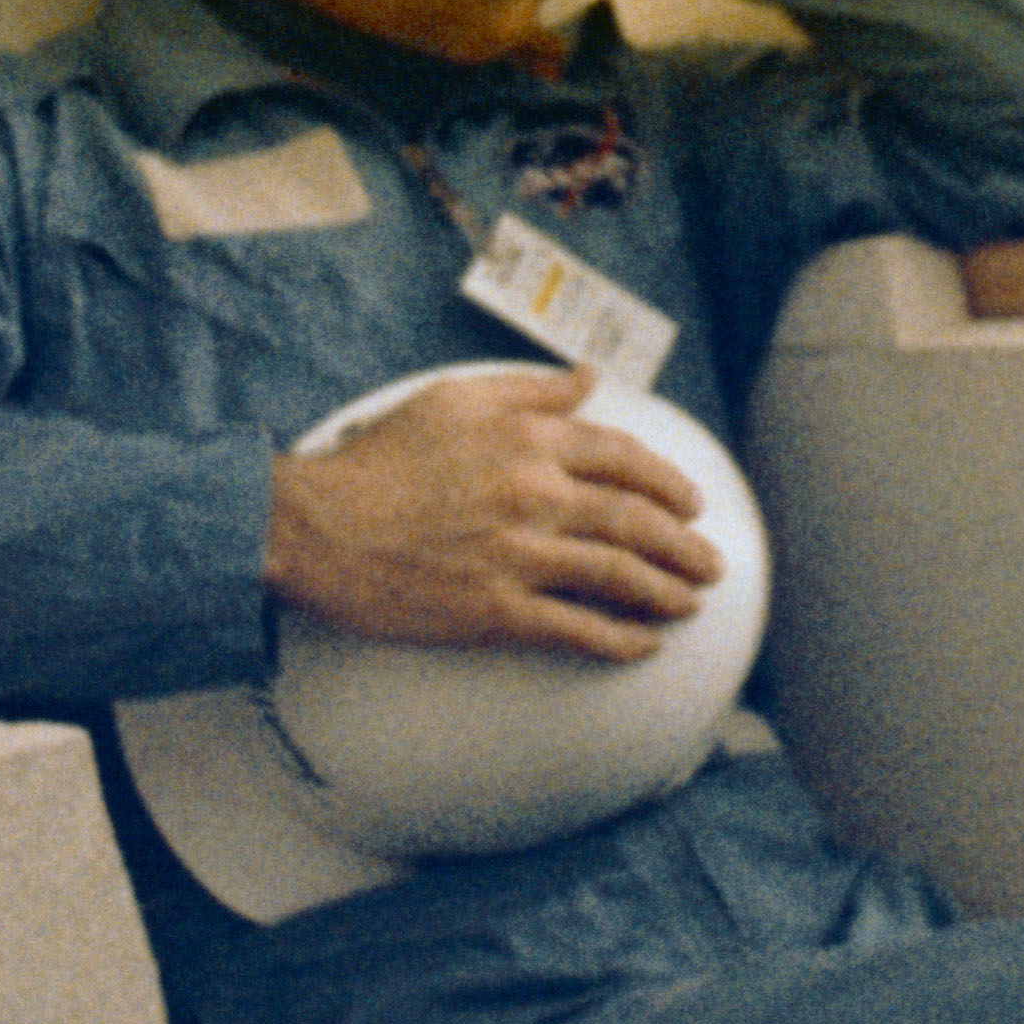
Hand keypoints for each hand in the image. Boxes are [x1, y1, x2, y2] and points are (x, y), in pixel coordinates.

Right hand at [265, 368, 720, 662]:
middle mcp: (535, 495)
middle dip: (684, 545)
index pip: (623, 459)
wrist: (313, 527)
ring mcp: (519, 557)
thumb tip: (588, 378)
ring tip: (691, 602)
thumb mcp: (453, 399)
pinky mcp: (496, 612)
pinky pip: (577, 630)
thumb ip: (529, 389)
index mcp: (529, 440)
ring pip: (619, 576)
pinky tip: (645, 644)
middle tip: (710, 563)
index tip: (690, 504)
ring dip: (666, 591)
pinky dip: (620, 639)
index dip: (667, 484)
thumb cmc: (377, 460)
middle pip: (635, 520)